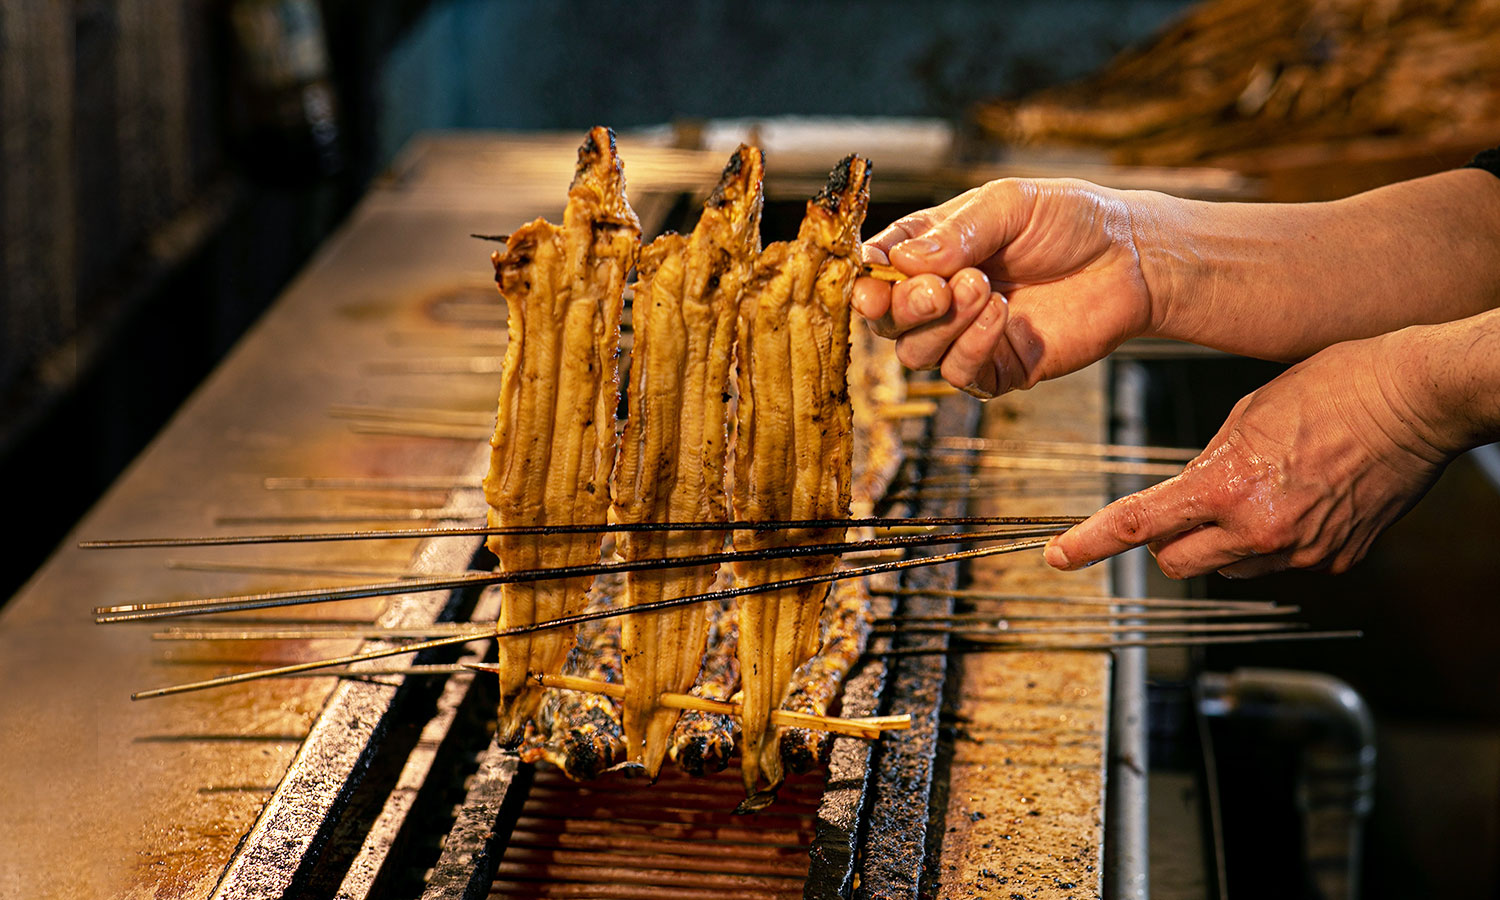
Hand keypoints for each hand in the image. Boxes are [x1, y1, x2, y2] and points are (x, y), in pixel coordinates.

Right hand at [853, 179, 1156, 396]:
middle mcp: (941, 296)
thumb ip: (955, 232)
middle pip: (886, 320)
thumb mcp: (1010, 204)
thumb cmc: (1072, 221)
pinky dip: (972, 346)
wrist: (1132, 259)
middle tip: (937, 289)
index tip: (876, 276)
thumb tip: (900, 261)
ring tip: (986, 288)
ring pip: (915, 353)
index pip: (876, 269)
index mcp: (931, 249)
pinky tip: (1001, 314)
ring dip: (942, 324)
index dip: (867, 277)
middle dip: (902, 307)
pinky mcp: (997, 368)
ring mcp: (966, 336)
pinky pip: (959, 374)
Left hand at [1044, 332, 1450, 577]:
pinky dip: (1275, 540)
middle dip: (1170, 541)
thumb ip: (1205, 463)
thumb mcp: (1246, 414)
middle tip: (1185, 507)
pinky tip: (1301, 498)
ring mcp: (1301, 551)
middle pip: (1177, 562)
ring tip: (1263, 489)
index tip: (1060, 556)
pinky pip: (1281, 562)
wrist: (1418, 400)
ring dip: (1224, 541)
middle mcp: (1260, 530)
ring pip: (1228, 567)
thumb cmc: (1336, 387)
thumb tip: (1183, 495)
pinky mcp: (1336, 561)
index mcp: (1228, 487)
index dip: (1091, 543)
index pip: (1139, 525)